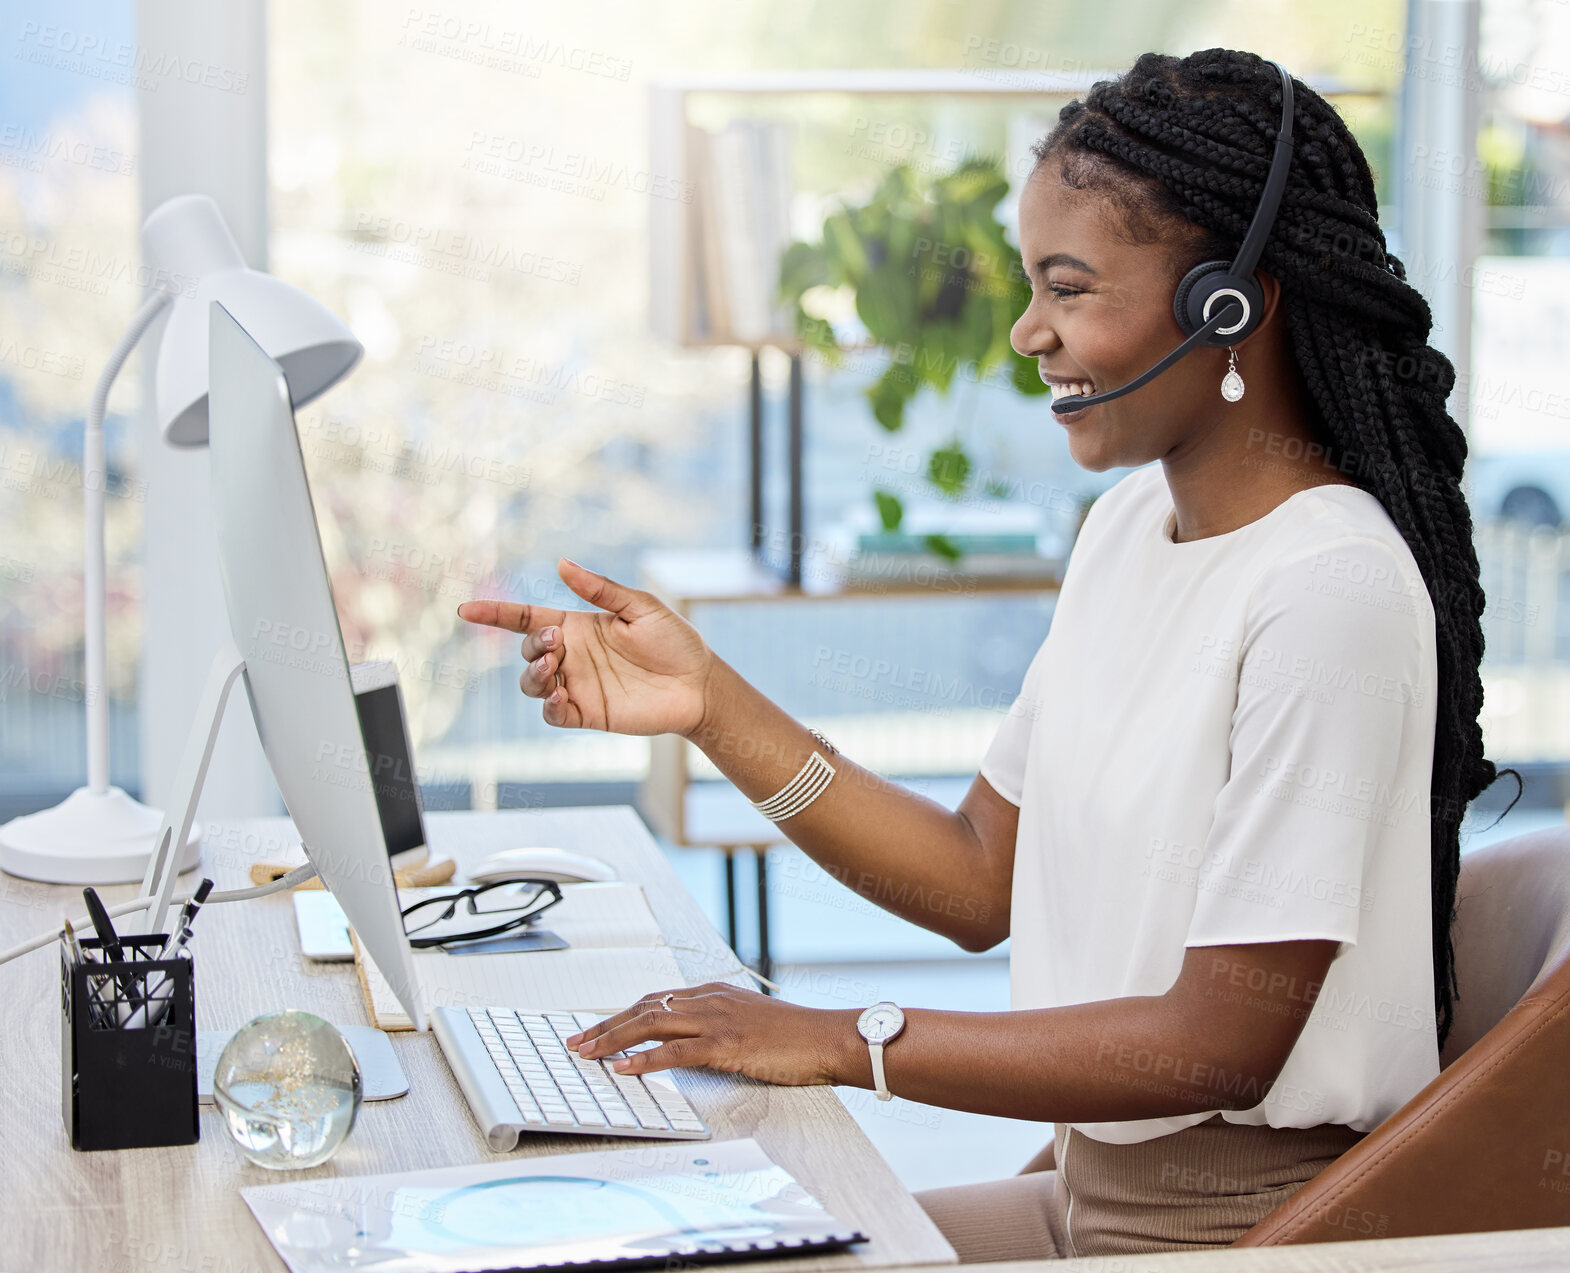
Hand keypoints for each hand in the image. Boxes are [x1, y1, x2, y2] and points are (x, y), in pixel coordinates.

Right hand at [458, 558, 715, 738]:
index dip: (494, 614)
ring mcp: (577, 685)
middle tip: (557, 640)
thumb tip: (561, 564)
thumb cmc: (674, 640)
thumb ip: (600, 590)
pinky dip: (549, 705)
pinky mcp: (588, 713)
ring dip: (534, 673)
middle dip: (532, 644)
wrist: (698, 683)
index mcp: (578, 625)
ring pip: (532, 683)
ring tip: (556, 665)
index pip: (525, 618)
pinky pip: (553, 713)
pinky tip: (561, 695)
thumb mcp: (640, 607)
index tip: (465, 610)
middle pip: (527, 650)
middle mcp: (572, 655)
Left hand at [565, 983, 857, 1087]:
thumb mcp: (749, 1022)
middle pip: (644, 1007)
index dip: (621, 1014)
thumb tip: (688, 1043)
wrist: (827, 1038)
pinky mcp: (726, 1044)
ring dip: (613, 1040)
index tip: (596, 1029)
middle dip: (605, 1025)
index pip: (654, 999)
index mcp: (713, 993)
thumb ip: (718, 1025)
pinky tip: (624, 1068)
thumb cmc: (795, 1037)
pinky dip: (644, 1059)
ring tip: (587, 1054)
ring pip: (651, 1024)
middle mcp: (709, 999)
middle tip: (576, 1042)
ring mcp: (717, 1020)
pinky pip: (675, 1050)